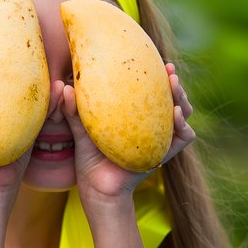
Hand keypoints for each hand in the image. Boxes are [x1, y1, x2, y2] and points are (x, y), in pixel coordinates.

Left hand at [60, 62, 195, 202]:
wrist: (97, 190)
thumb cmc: (89, 159)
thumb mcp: (80, 130)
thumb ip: (73, 110)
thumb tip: (64, 86)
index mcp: (136, 116)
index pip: (151, 89)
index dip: (155, 73)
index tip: (152, 57)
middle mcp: (152, 125)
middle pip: (171, 97)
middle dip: (173, 81)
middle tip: (169, 69)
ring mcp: (161, 139)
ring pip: (182, 112)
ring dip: (181, 97)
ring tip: (174, 84)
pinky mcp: (165, 154)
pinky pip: (183, 136)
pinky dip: (183, 124)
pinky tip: (176, 113)